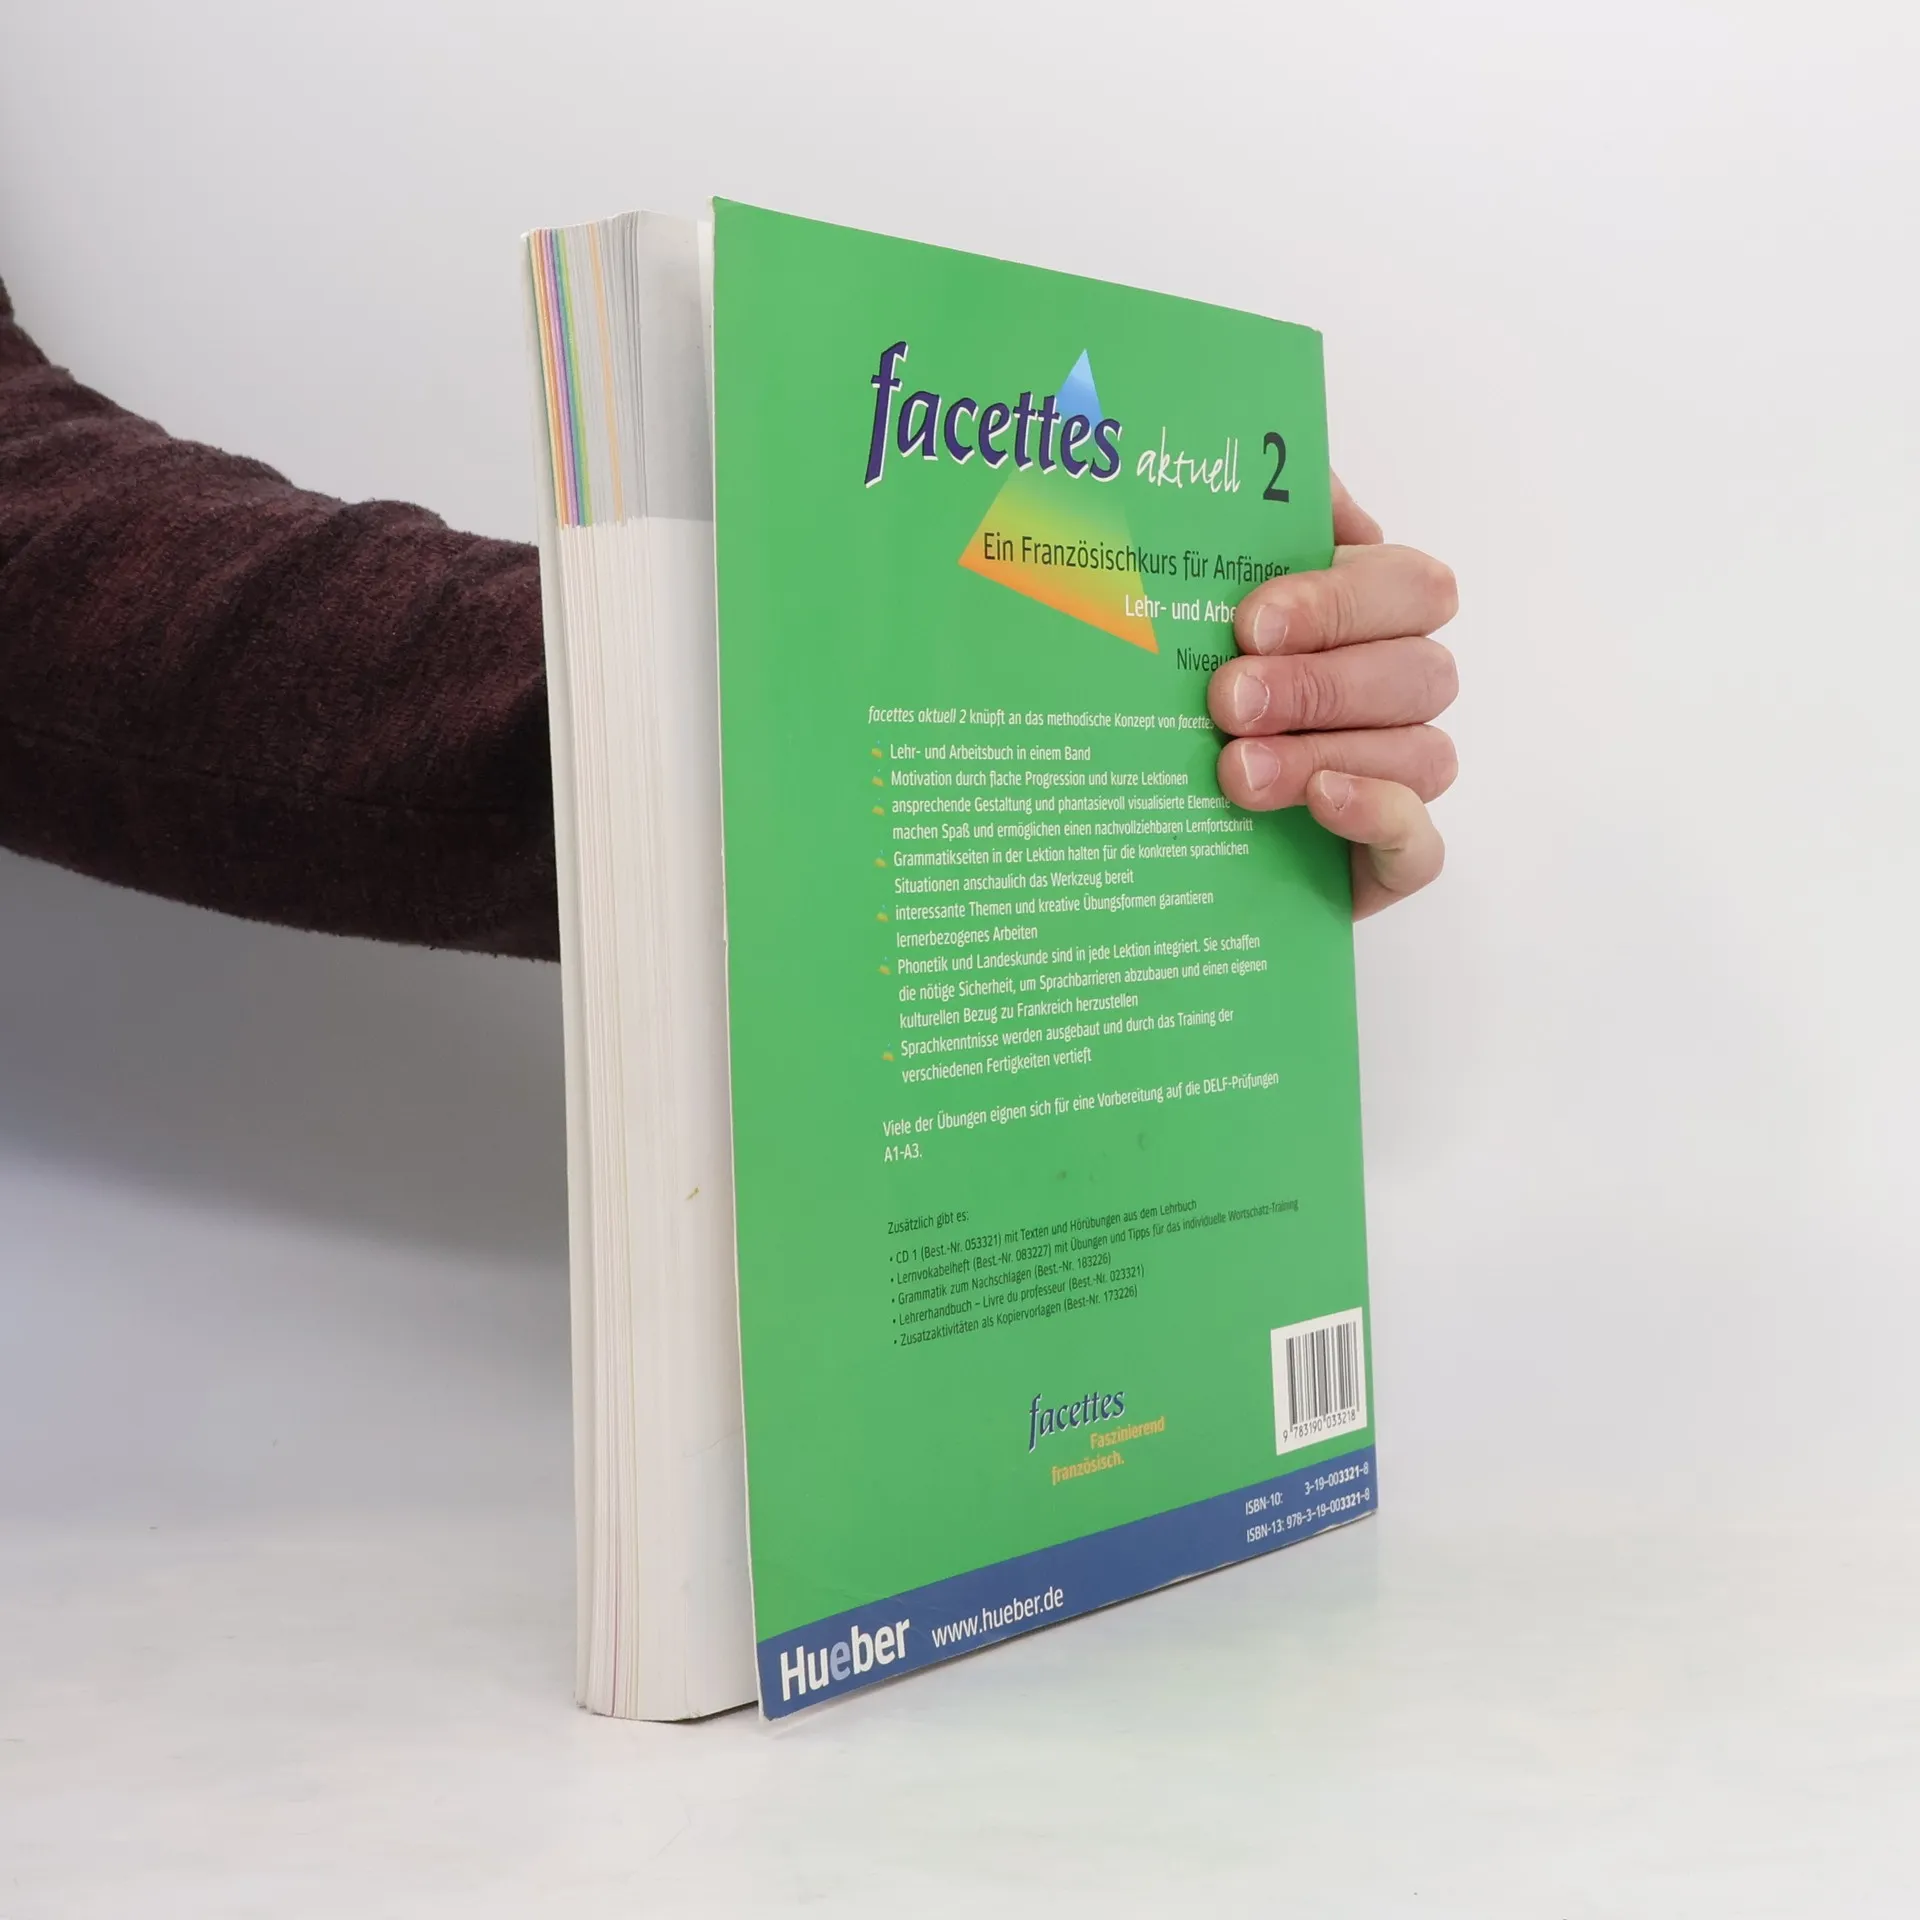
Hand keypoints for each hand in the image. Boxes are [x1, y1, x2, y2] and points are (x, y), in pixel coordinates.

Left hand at [1209, 478, 1457, 917]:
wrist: (1128, 818)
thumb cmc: (1172, 686)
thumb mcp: (1183, 597)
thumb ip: (1234, 524)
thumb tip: (1271, 472)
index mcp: (1367, 614)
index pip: (1407, 587)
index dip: (1341, 600)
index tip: (1250, 622)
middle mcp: (1395, 690)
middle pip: (1417, 671)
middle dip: (1319, 683)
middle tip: (1227, 700)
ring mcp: (1398, 778)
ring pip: (1421, 752)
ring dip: (1328, 752)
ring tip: (1237, 771)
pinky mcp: (1387, 861)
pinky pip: (1421, 841)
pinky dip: (1378, 815)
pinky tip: (1321, 802)